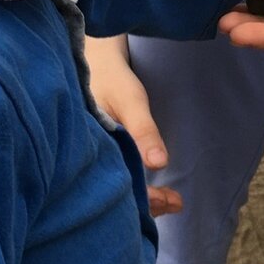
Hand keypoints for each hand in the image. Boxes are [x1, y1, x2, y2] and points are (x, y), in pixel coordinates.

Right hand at [83, 35, 181, 216]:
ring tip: (172, 200)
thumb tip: (159, 164)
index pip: (116, 185)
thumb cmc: (111, 78)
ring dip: (144, 196)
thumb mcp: (130, 101)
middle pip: (116, 193)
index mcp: (89, 150)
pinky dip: (137, 185)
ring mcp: (94, 157)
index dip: (143, 198)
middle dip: (146, 203)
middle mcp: (88, 159)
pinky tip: (155, 188)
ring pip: (117, 187)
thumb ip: (143, 131)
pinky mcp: (102, 154)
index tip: (169, 201)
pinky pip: (118, 175)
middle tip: (175, 203)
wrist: (95, 60)